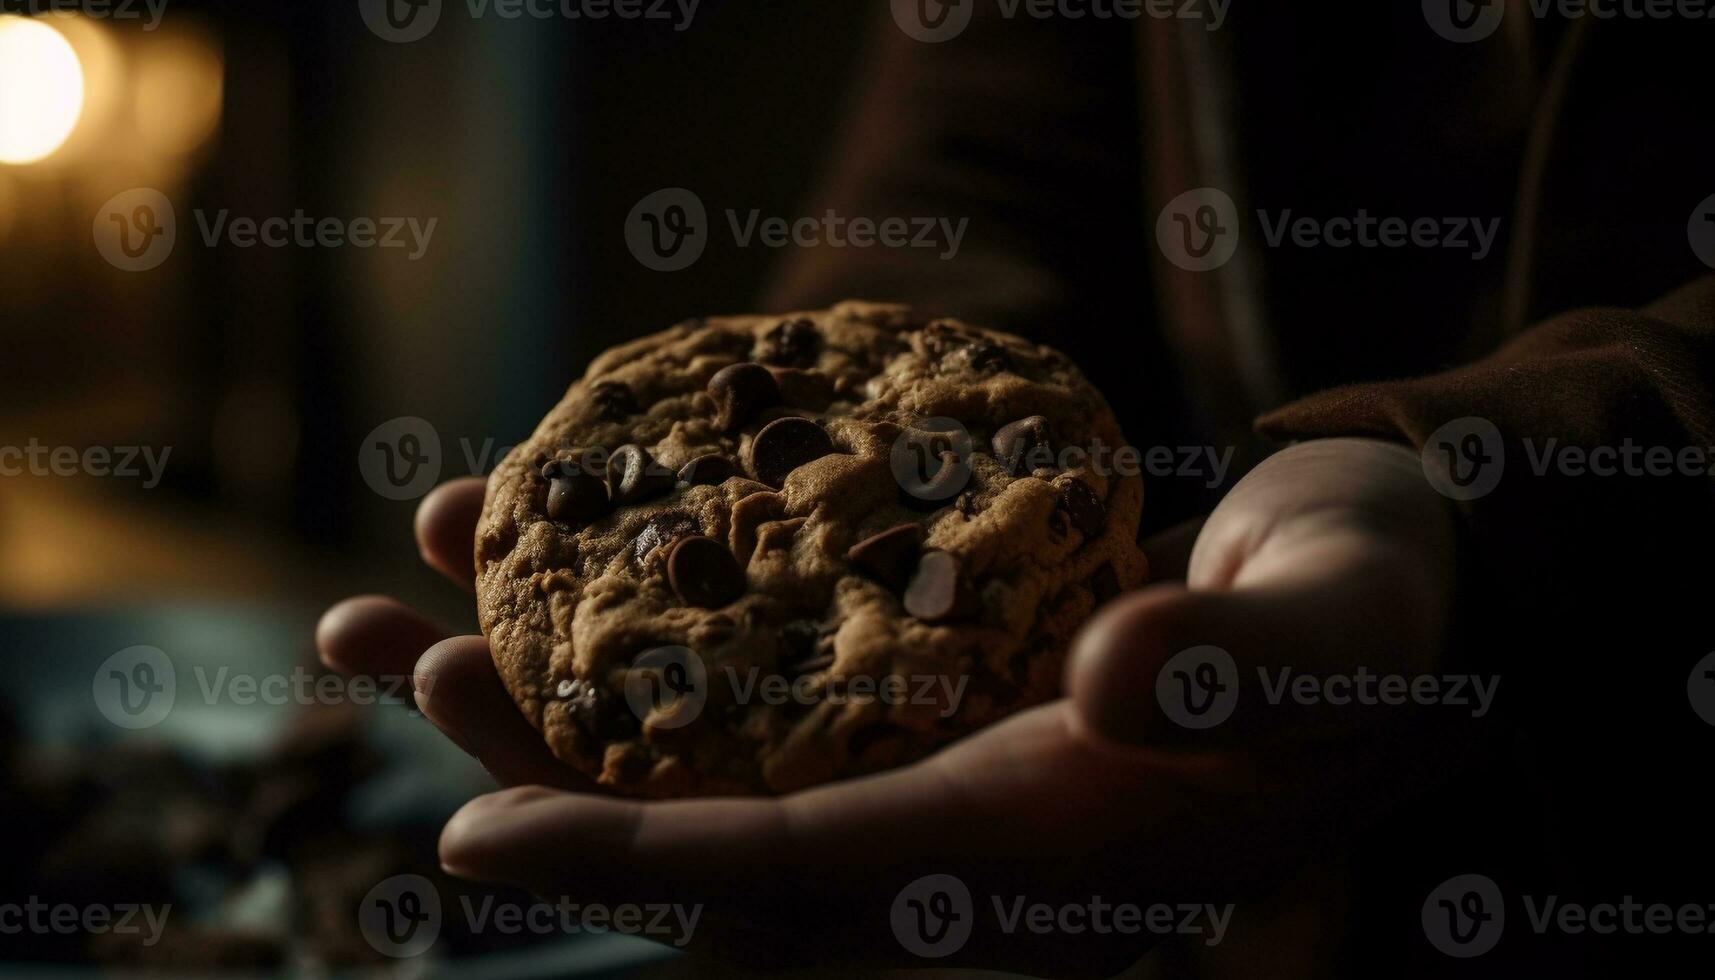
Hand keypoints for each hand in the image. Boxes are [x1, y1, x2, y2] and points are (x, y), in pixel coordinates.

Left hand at [317, 438, 1462, 974]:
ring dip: (544, 681)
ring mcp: (919, 766)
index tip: (470, 840)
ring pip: (697, 754)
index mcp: (1040, 851)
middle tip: (381, 647)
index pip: (810, 878)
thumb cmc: (1366, 626)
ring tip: (419, 573)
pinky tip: (559, 526)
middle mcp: (950, 835)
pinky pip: (744, 677)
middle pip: (700, 831)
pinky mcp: (907, 690)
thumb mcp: (1338, 635)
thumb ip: (1248, 666)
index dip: (640, 868)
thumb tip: (1113, 682)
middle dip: (528, 764)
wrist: (1379, 608)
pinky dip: (639, 618)